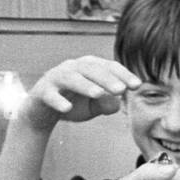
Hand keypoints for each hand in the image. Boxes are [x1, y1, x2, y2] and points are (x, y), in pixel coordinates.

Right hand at [21, 56, 141, 130]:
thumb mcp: (94, 107)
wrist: (42, 113)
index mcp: (88, 67)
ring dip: (85, 85)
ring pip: (71, 78)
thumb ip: (108, 104)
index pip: (108, 66)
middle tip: (121, 89)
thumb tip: (116, 102)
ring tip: (99, 94)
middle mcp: (72, 67)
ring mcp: (55, 78)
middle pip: (91, 69)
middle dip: (107, 78)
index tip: (137, 85)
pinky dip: (58, 101)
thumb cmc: (73, 104)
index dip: (123, 74)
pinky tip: (67, 109)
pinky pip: (50, 95)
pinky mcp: (42, 92)